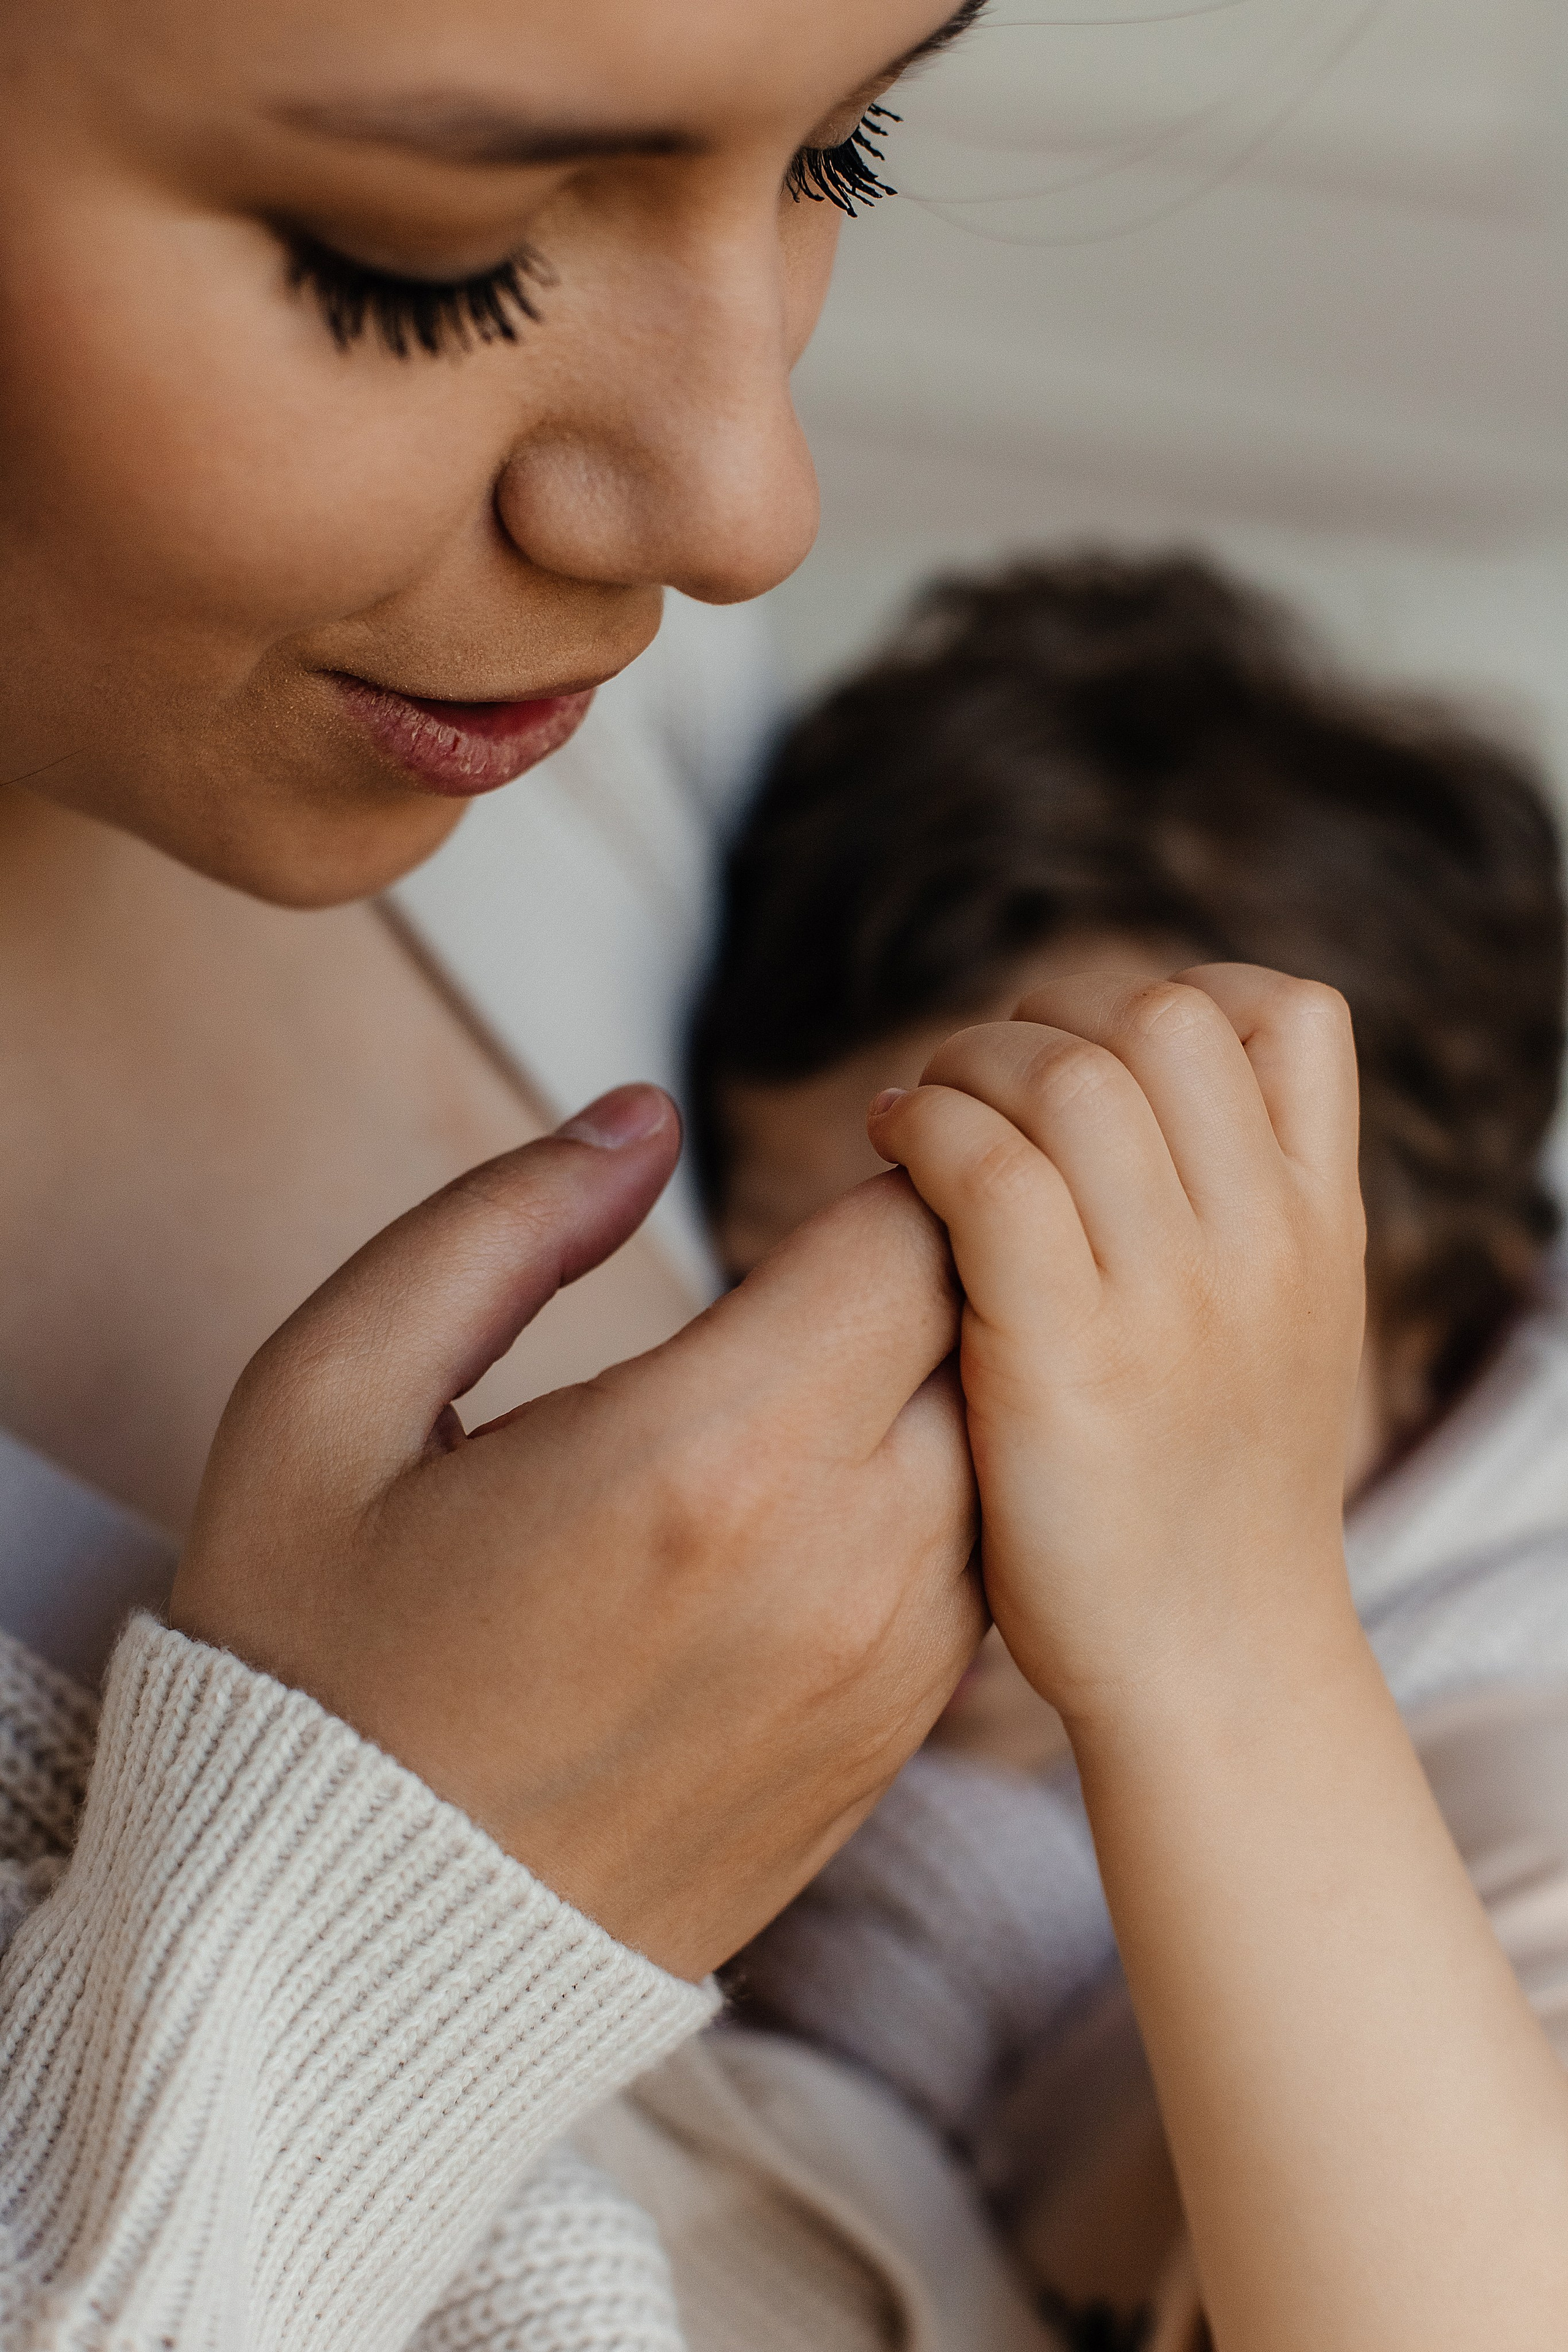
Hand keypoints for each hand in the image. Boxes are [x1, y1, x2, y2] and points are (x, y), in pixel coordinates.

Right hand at [171, 1085, 982, 1979]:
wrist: (332, 1953)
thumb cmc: (312, 1661)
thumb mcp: (327, 1398)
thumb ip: (499, 1225)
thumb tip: (644, 1121)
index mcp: (704, 1462)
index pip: (913, 1241)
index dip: (897, 1167)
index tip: (852, 1146)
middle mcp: (837, 1572)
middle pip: (985, 1342)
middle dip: (936, 1264)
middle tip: (854, 1235)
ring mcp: (881, 1679)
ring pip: (1002, 1459)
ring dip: (944, 1389)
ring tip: (841, 1359)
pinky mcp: (884, 1754)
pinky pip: (977, 1575)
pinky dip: (937, 1506)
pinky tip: (830, 1492)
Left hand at [866, 965, 1365, 1728]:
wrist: (1216, 1670)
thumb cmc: (1214, 1500)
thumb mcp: (1283, 1332)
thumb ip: (1239, 1211)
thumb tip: (1143, 1094)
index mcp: (1321, 1226)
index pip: (1290, 1014)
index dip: (1175, 994)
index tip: (1092, 1050)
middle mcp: (1260, 1244)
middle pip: (1163, 1016)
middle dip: (1047, 1017)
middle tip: (979, 1079)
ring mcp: (1170, 1300)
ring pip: (1067, 1078)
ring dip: (968, 1066)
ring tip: (921, 1114)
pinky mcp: (1065, 1359)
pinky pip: (988, 1172)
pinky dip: (925, 1128)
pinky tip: (892, 1147)